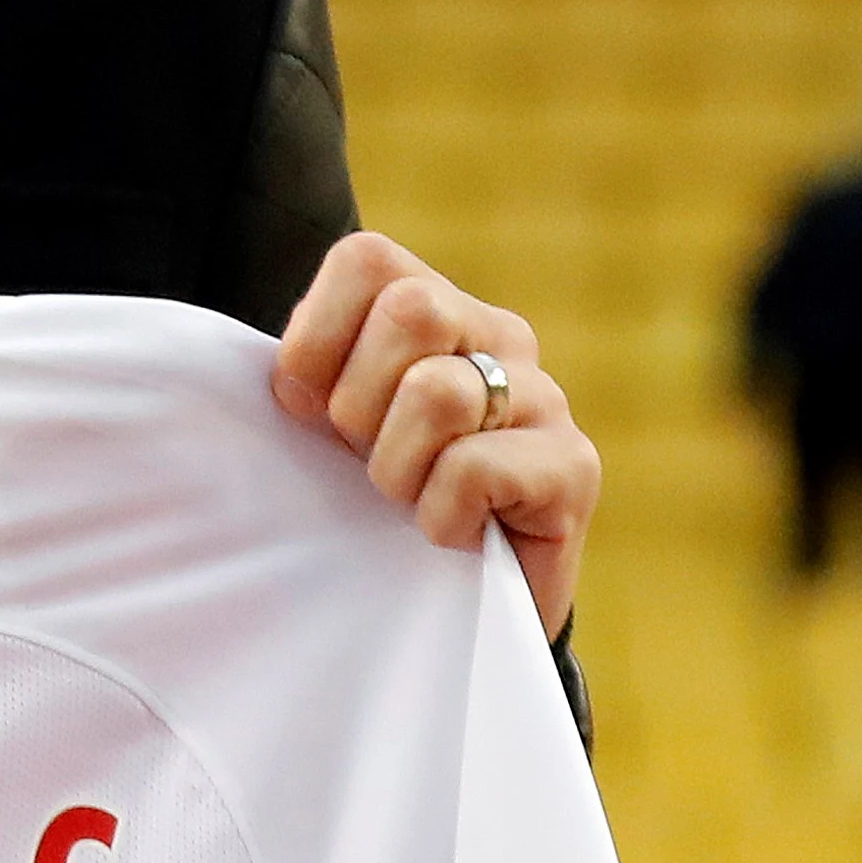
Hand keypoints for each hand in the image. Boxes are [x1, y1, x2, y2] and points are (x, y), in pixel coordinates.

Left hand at [269, 232, 599, 637]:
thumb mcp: (334, 424)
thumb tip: (287, 381)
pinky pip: (473, 469)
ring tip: (412, 500)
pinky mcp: (574, 466)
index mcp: (438, 305)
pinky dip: (440, 517)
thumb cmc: (389, 497)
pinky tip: (458, 533)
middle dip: (359, 404)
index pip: (367, 259)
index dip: (317, 336)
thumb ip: (311, 376)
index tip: (309, 408)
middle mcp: (500, 335)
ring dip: (397, 470)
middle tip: (369, 460)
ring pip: (439, 392)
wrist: (467, 603)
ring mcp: (546, 397)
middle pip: (411, 310)